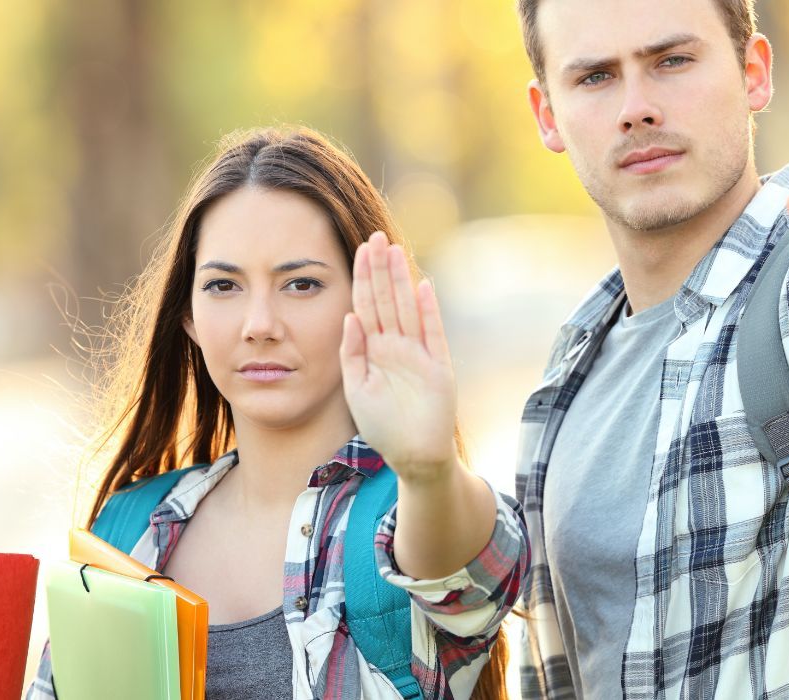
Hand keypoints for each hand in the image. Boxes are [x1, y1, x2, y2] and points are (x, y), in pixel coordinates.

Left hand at [341, 232, 459, 482]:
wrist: (413, 456)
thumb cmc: (383, 425)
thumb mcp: (356, 388)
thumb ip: (352, 353)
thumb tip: (349, 316)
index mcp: (374, 349)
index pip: (366, 305)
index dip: (363, 278)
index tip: (358, 249)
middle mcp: (397, 345)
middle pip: (387, 299)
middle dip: (381, 268)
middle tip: (374, 236)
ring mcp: (419, 353)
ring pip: (407, 309)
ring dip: (401, 280)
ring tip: (394, 251)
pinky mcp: (438, 367)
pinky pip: (433, 334)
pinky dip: (428, 311)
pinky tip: (423, 287)